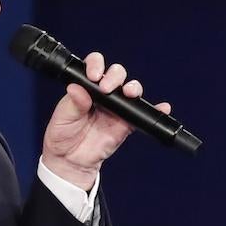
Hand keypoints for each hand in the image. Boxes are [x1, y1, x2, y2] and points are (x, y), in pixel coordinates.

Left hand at [39, 51, 173, 188]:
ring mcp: (116, 108)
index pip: (95, 66)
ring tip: (129, 93)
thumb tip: (77, 88)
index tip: (93, 75)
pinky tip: (162, 107)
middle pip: (117, 74)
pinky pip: (142, 114)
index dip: (96, 65)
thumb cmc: (63, 135)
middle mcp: (103, 94)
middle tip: (107, 88)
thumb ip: (73, 103)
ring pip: (130, 89)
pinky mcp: (126, 123)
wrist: (71, 160)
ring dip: (133, 87)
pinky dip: (155, 109)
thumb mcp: (62, 116)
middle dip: (114, 76)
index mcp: (86, 87)